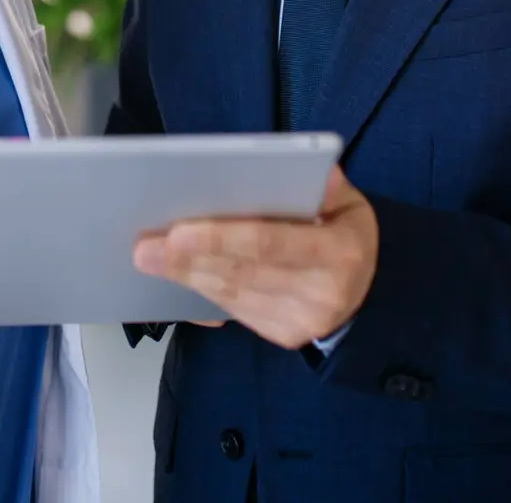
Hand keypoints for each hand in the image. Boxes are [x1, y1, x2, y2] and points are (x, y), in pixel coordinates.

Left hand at [133, 167, 377, 351]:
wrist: (366, 294)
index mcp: (339, 252)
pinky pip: (233, 310)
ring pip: (231, 294)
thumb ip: (330, 188)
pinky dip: (200, 291)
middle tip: (144, 244)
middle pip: (241, 272)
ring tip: (150, 256)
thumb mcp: (352, 204)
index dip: (221, 237)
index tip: (178, 231)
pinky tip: (176, 274)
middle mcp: (321, 293)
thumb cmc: (347, 235)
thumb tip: (316, 175)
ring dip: (186, 274)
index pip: (270, 243)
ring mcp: (301, 321)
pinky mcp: (283, 336)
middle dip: (188, 257)